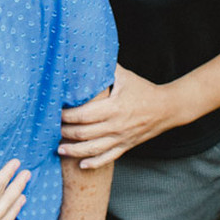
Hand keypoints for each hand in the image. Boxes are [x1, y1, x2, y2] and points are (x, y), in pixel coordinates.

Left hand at [58, 65, 175, 168]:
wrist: (168, 108)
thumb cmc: (144, 89)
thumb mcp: (125, 76)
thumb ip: (106, 67)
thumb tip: (88, 54)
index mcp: (115, 107)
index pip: (84, 115)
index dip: (66, 115)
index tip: (55, 111)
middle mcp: (117, 126)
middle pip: (84, 133)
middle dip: (65, 131)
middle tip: (51, 128)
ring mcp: (122, 138)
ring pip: (93, 149)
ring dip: (74, 150)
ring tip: (59, 149)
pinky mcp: (126, 146)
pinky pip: (108, 158)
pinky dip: (94, 163)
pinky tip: (81, 165)